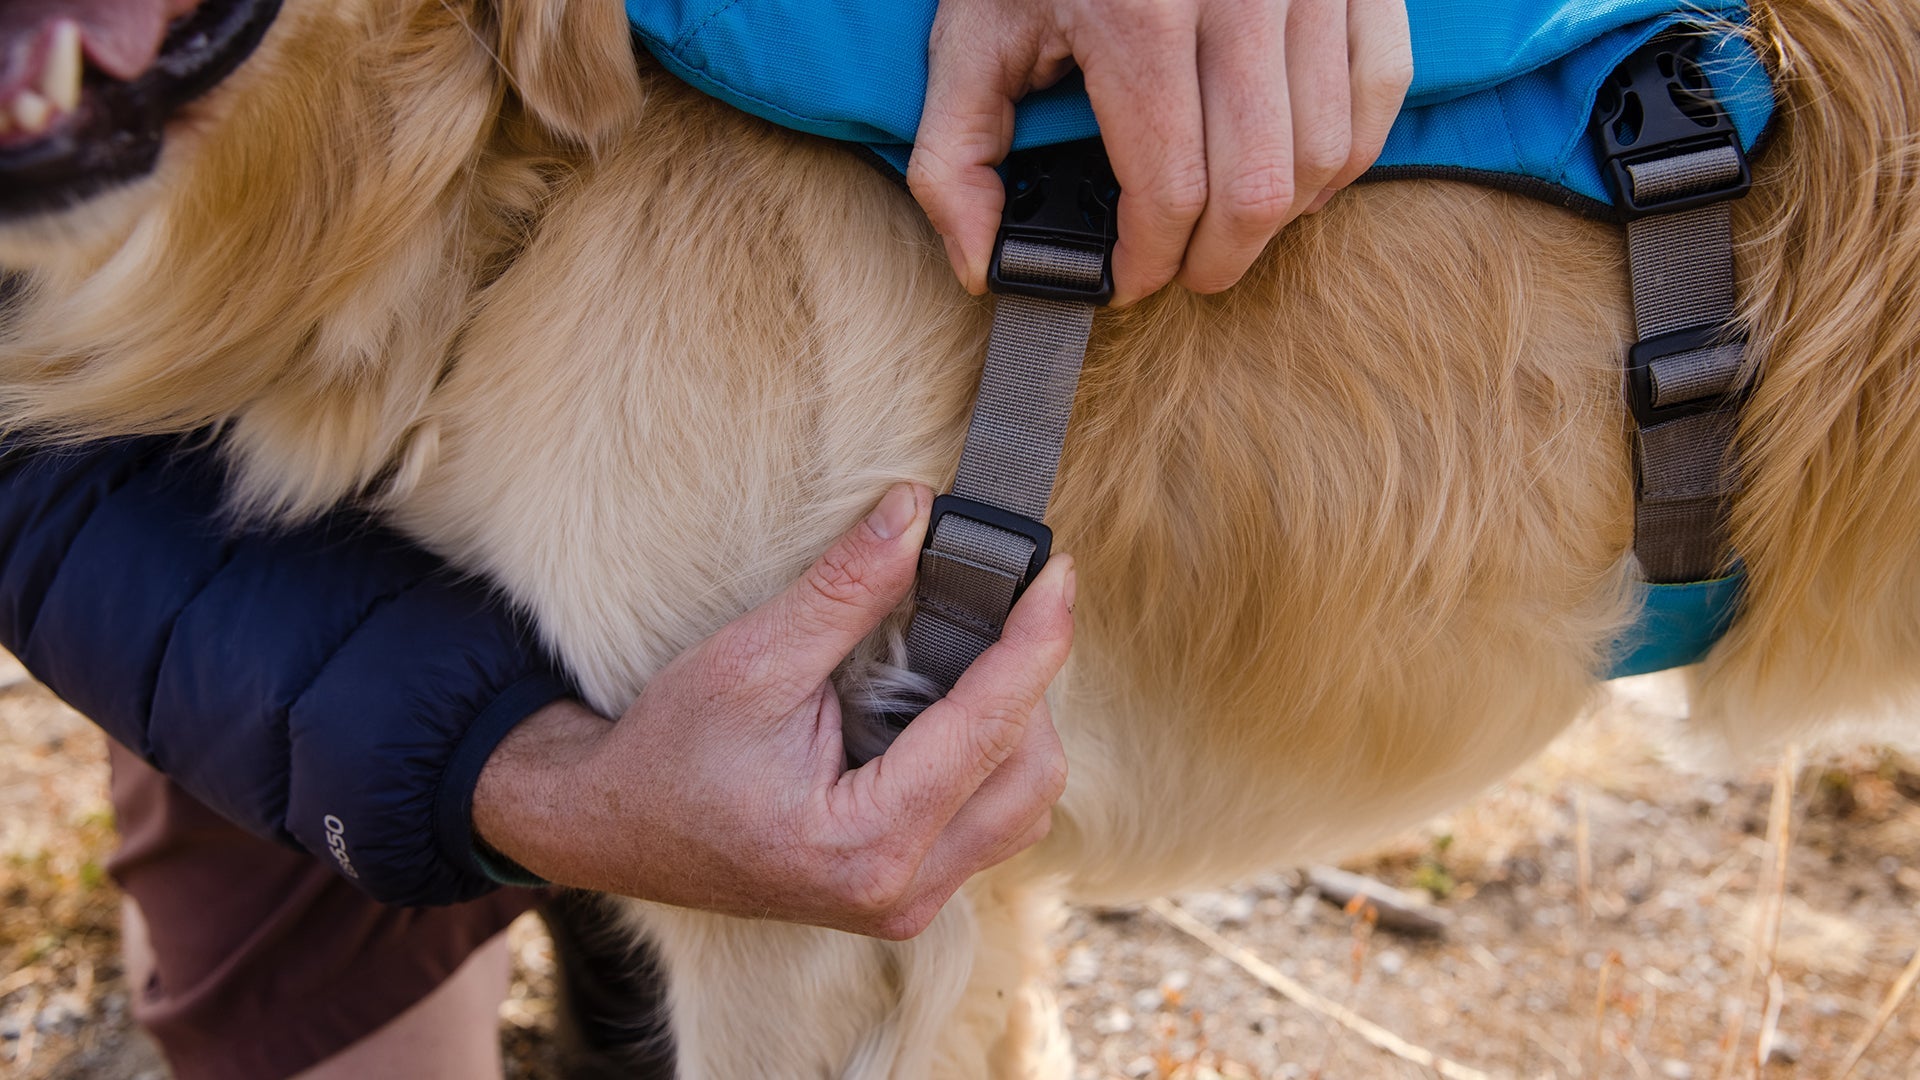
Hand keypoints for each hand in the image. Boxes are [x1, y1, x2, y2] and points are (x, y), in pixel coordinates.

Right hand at [472, 483, 1074, 938]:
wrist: (614, 830)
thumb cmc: (670, 751)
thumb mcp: (753, 657)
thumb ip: (847, 588)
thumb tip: (919, 511)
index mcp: (862, 843)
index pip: (989, 729)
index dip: (1035, 641)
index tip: (1056, 572)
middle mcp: (900, 892)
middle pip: (1029, 775)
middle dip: (1027, 686)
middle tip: (999, 608)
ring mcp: (906, 904)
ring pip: (1023, 807)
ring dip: (1014, 726)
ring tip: (960, 660)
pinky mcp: (906, 896)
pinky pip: (990, 824)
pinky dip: (989, 760)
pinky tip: (944, 710)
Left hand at [908, 0, 1411, 304]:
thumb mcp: (974, 33)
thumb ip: (956, 156)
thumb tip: (982, 265)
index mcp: (1138, 14)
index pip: (1171, 188)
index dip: (1149, 259)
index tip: (1126, 276)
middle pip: (1258, 186)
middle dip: (1217, 257)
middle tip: (1182, 269)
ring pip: (1326, 149)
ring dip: (1281, 216)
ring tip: (1230, 226)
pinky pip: (1379, 85)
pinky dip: (1346, 152)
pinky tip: (1296, 174)